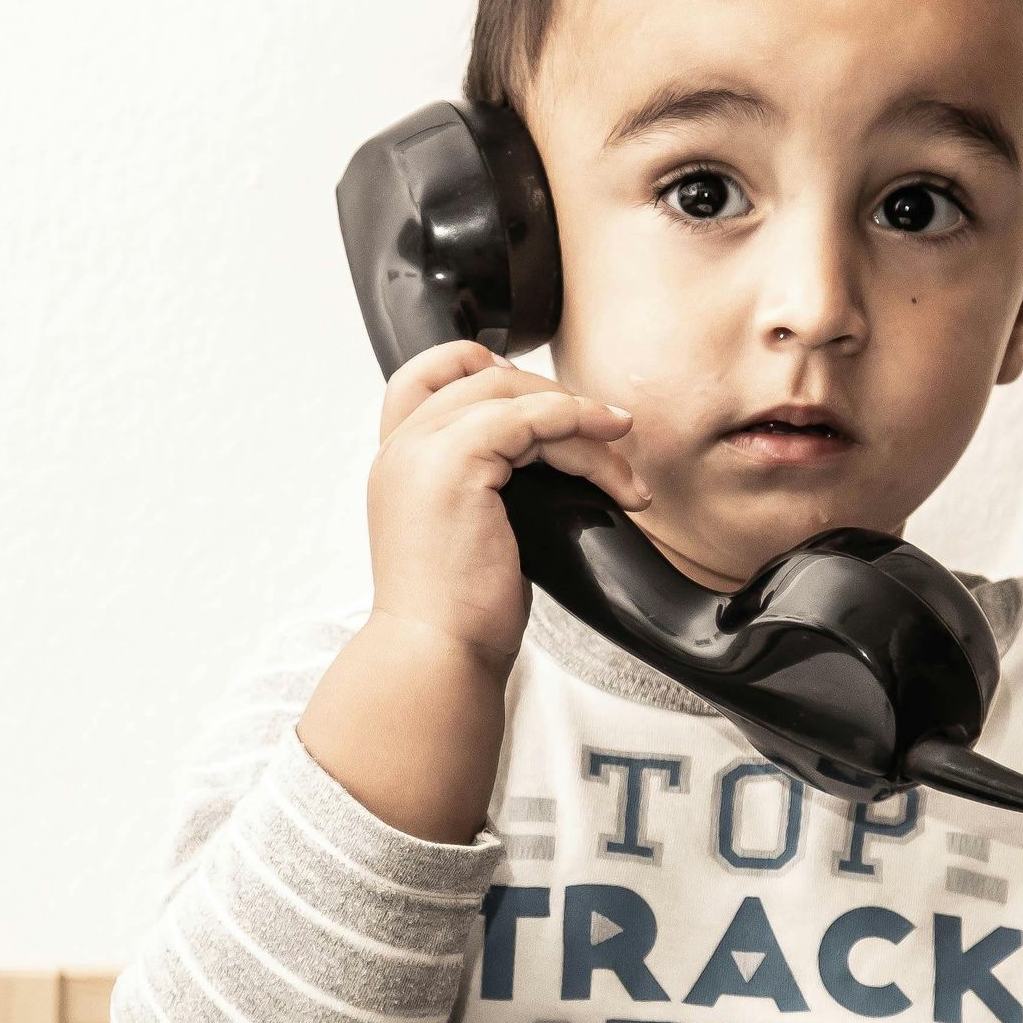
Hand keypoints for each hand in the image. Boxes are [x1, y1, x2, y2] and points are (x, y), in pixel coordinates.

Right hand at [366, 341, 650, 669]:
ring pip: (514, 397)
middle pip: (482, 378)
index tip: (547, 403)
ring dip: (583, 424)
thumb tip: (551, 461)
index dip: (486, 368)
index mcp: (397, 462)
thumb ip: (490, 485)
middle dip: (555, 400)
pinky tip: (612, 470)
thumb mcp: (470, 533)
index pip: (428, 376)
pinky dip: (579, 430)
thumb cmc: (460, 614)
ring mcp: (421, 449)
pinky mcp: (455, 460)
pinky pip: (530, 418)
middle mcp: (401, 447)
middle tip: (611, 434)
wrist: (438, 654)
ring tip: (626, 470)